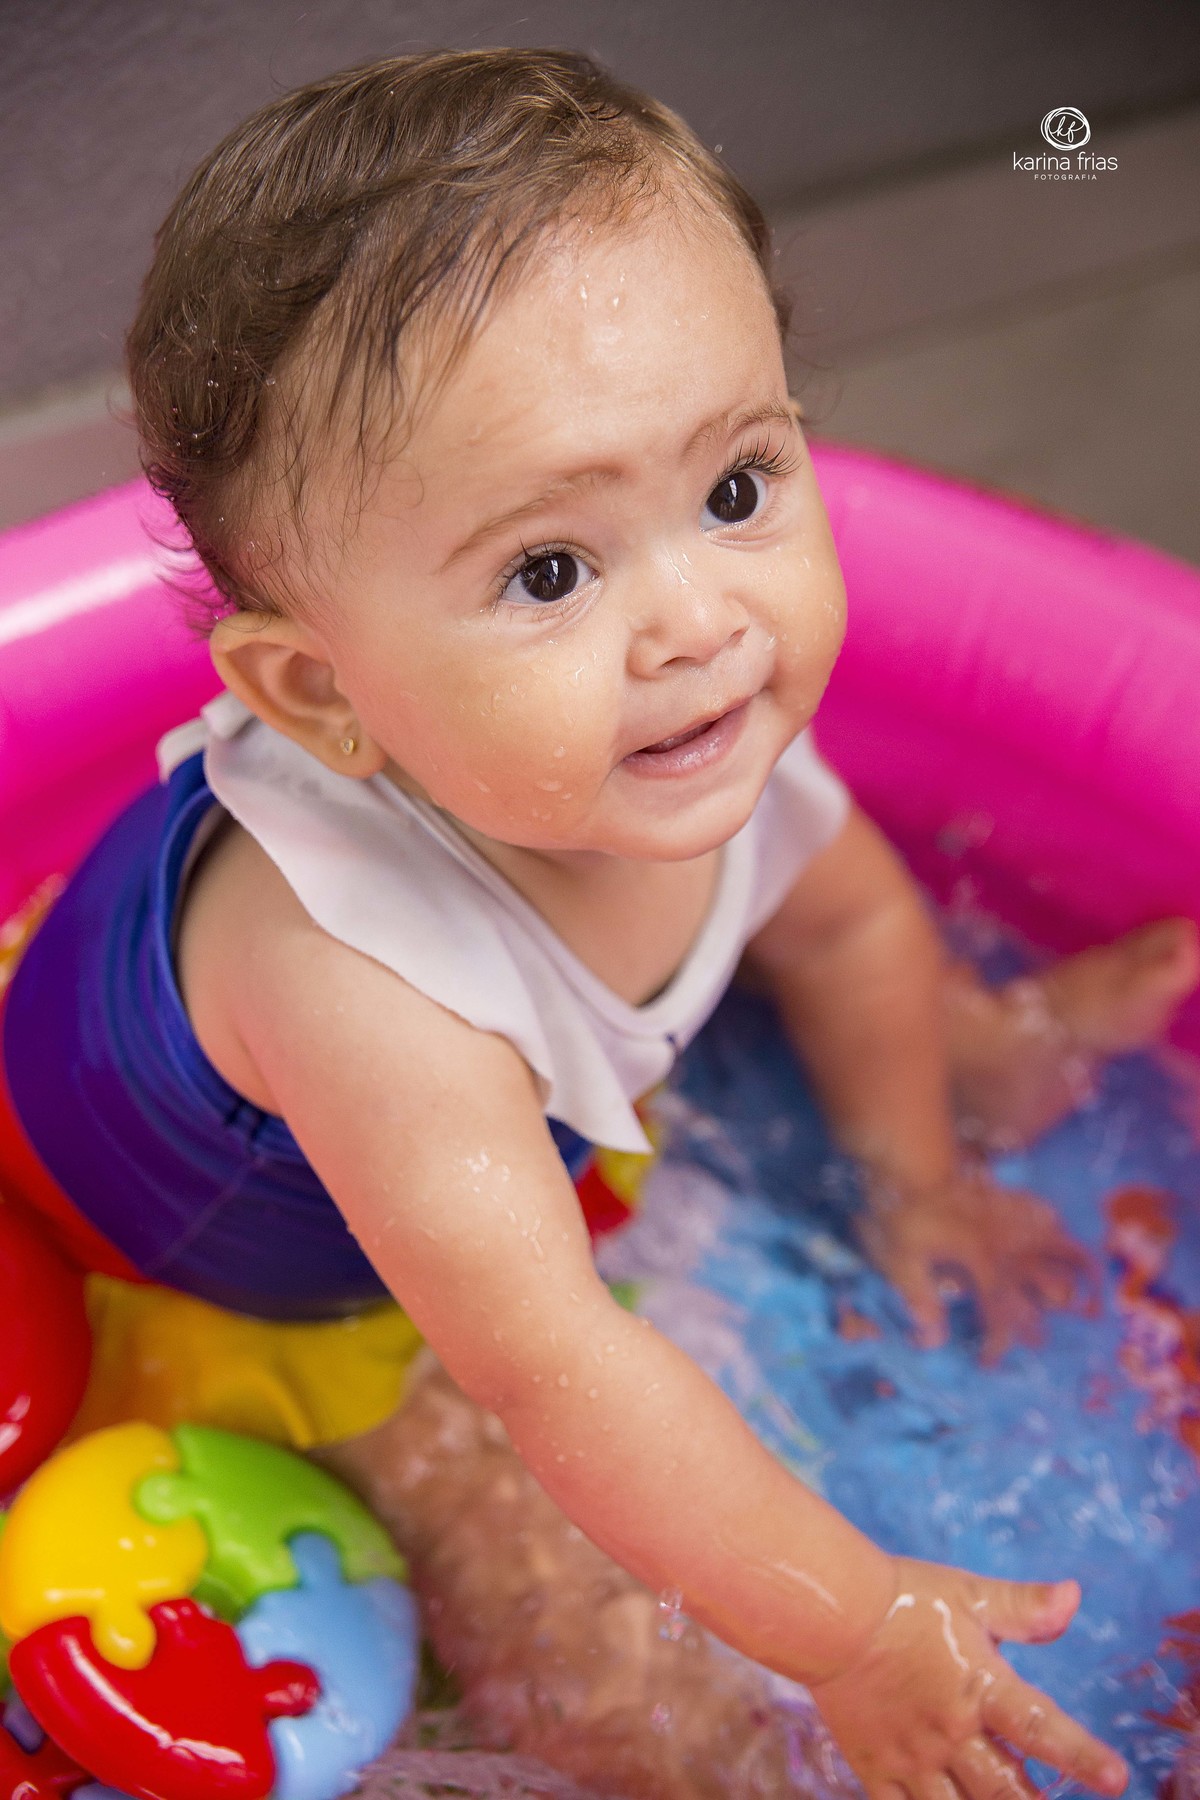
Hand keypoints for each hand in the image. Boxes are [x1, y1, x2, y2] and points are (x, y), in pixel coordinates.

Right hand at [809, 1557, 1127, 1799]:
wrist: (830, 1612)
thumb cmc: (905, 1599)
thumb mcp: (969, 1595)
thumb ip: (1024, 1607)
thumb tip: (1073, 1597)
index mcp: (980, 1686)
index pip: (1042, 1729)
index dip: (1082, 1756)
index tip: (1116, 1778)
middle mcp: (951, 1730)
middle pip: (1007, 1791)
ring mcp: (913, 1756)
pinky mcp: (877, 1768)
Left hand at [859, 1165, 1095, 1361]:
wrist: (903, 1158)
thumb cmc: (897, 1213)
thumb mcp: (898, 1261)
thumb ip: (921, 1301)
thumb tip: (935, 1342)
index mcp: (982, 1262)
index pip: (1002, 1314)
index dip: (998, 1344)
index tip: (988, 1363)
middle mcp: (1005, 1242)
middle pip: (1043, 1287)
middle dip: (1040, 1317)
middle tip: (1034, 1340)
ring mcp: (1009, 1215)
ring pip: (1056, 1244)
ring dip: (1066, 1267)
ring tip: (1075, 1290)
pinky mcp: (1003, 1196)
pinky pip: (1040, 1209)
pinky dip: (1050, 1224)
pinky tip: (1052, 1233)